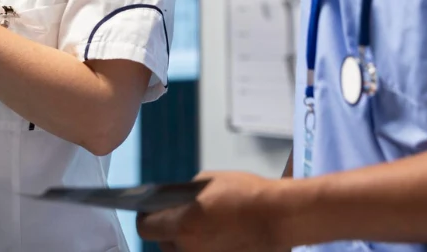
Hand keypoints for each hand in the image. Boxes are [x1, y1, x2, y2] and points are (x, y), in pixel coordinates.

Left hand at [137, 171, 289, 251]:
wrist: (281, 215)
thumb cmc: (245, 193)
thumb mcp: (207, 182)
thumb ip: (183, 194)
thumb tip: (171, 201)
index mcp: (181, 225)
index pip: (145, 228)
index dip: (145, 218)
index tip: (149, 212)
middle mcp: (189, 249)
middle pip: (164, 243)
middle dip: (167, 230)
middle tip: (178, 217)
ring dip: (185, 242)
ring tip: (199, 228)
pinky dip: (206, 247)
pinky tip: (217, 236)